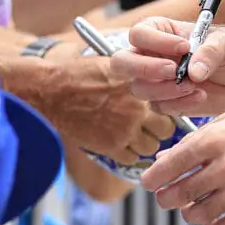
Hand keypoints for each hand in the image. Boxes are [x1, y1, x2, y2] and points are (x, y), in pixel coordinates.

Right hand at [20, 50, 178, 165]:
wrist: (53, 91)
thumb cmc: (80, 74)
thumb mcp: (113, 66)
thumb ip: (137, 77)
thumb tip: (157, 83)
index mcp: (140, 84)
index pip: (171, 100)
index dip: (171, 105)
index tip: (164, 108)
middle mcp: (137, 107)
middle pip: (166, 128)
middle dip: (159, 127)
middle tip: (148, 124)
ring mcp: (125, 129)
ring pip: (151, 146)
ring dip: (145, 142)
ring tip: (132, 134)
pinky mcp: (111, 146)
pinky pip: (132, 158)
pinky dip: (128, 153)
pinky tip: (118, 142)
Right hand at [112, 19, 224, 116]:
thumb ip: (211, 51)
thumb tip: (193, 71)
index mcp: (160, 31)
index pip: (139, 33)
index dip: (156, 42)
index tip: (184, 47)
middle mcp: (151, 55)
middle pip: (123, 63)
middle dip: (144, 69)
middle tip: (173, 71)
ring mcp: (155, 80)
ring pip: (139, 88)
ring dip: (166, 89)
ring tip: (194, 85)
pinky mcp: (165, 101)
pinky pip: (159, 106)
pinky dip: (179, 104)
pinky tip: (200, 95)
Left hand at [141, 93, 224, 224]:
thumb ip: (197, 141)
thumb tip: (167, 160)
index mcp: (214, 139)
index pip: (170, 167)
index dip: (153, 179)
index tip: (149, 183)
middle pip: (181, 194)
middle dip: (168, 198)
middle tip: (168, 197)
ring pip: (201, 214)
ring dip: (192, 213)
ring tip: (193, 208)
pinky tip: (214, 221)